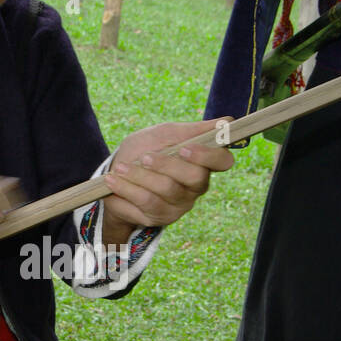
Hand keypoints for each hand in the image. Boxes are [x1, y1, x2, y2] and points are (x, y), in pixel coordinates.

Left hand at [101, 119, 235, 242]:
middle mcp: (196, 186)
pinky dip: (127, 189)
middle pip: (195, 177)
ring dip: (140, 176)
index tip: (185, 148)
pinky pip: (146, 203)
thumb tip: (227, 122)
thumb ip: (191, 130)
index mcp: (203, 162)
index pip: (223, 161)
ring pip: (166, 190)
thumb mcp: (163, 134)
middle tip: (144, 157)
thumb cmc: (145, 150)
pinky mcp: (160, 217)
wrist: (115, 176)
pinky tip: (114, 180)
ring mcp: (180, 204)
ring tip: (121, 167)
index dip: (208, 155)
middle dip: (167, 165)